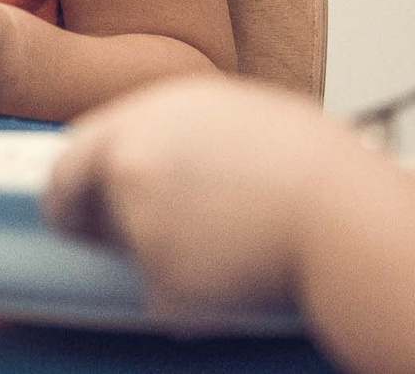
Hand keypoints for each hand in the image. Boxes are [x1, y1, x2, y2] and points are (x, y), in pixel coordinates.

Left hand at [44, 76, 358, 320]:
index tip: (71, 205)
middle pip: (82, 205)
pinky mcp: (162, 277)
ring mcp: (140, 222)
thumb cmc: (313, 163)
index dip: (72, 186)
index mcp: (148, 115)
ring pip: (139, 255)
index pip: (75, 154)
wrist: (344, 214)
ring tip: (243, 244)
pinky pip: (171, 298)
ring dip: (173, 260)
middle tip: (132, 244)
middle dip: (95, 229)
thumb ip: (180, 136)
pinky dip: (200, 300)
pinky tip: (247, 274)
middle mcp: (130, 163)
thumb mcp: (236, 116)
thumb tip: (160, 163)